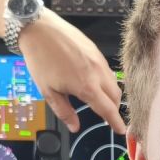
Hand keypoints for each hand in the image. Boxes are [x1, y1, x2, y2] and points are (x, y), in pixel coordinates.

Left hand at [19, 11, 125, 133]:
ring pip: (114, 83)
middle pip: (116, 97)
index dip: (116, 122)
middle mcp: (97, 73)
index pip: (108, 109)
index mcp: (86, 86)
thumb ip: (64, 111)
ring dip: (111, 95)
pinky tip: (94, 82)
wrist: (39, 29)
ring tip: (100, 100)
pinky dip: (106, 81)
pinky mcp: (96, 50)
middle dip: (113, 109)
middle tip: (107, 116)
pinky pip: (108, 70)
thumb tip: (74, 127)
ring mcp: (99, 60)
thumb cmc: (40, 59)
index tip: (121, 131)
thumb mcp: (48, 91)